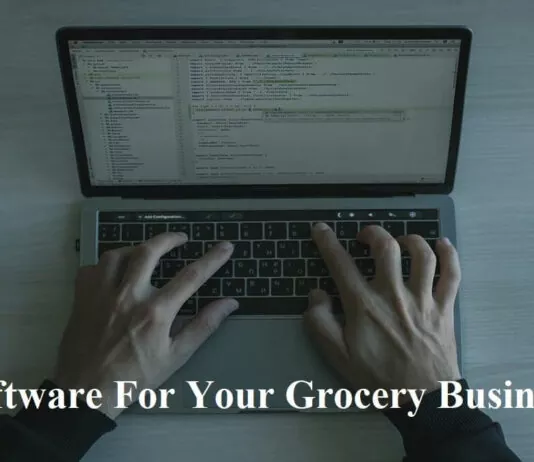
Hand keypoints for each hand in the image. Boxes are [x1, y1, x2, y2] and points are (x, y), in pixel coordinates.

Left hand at [54, 233, 237, 417]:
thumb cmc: (134, 377)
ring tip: (147, 252)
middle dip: (170, 239)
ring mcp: (101, 294)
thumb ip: (203, 326)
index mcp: (155, 312)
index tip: (225, 246)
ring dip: (137, 248)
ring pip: (118, 254)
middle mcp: (128, 296)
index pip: (191, 276)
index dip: (212, 258)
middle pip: (150, 251)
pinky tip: (115, 272)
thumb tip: (229, 304)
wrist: (86, 392)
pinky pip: (92, 268)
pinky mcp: (82, 298)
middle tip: (181, 238)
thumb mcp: (176, 356)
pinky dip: (106, 265)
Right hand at [304, 223, 460, 398]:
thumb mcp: (337, 356)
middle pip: (385, 247)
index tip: (321, 230)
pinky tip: (442, 244)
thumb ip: (320, 323)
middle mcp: (394, 295)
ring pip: (421, 255)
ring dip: (409, 240)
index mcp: (365, 305)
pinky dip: (449, 255)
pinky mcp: (444, 308)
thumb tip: (316, 295)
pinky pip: (452, 274)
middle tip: (365, 237)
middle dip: (372, 233)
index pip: (340, 264)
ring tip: (400, 242)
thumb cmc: (378, 378)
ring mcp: (423, 299)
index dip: (327, 242)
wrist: (421, 401)